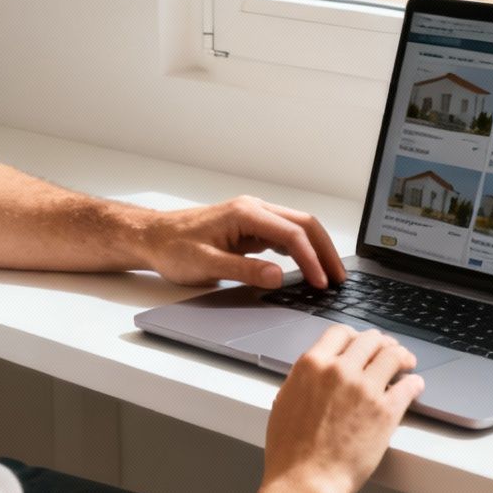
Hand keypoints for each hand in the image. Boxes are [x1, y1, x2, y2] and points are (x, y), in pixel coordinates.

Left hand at [142, 195, 347, 289]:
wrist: (153, 237)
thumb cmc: (173, 247)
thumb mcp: (206, 264)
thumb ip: (244, 270)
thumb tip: (278, 276)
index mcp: (245, 213)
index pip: (291, 234)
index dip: (310, 259)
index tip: (320, 282)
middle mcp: (253, 210)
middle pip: (303, 224)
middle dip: (324, 250)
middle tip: (339, 278)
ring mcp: (253, 218)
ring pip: (297, 228)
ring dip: (315, 249)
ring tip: (329, 275)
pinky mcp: (250, 229)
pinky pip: (284, 237)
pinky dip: (300, 252)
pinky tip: (307, 269)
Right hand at [260, 326, 423, 492]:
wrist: (306, 481)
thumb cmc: (290, 451)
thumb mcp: (285, 401)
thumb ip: (306, 379)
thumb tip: (318, 372)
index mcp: (313, 365)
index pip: (341, 332)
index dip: (355, 336)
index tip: (362, 344)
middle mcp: (340, 370)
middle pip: (371, 340)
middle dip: (382, 344)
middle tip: (389, 351)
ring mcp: (365, 389)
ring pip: (393, 355)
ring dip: (402, 357)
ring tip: (407, 363)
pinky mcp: (386, 411)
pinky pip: (409, 386)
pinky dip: (414, 383)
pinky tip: (415, 385)